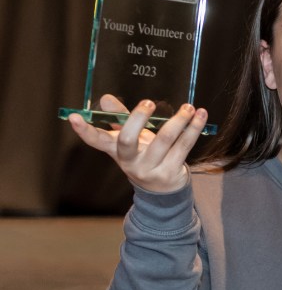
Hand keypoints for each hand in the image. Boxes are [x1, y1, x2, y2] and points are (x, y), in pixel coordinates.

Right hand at [67, 94, 207, 192]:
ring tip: (188, 107)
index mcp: (117, 152)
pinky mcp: (171, 172)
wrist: (164, 191)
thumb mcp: (133, 140)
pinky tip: (201, 115)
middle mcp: (131, 162)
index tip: (74, 117)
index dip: (84, 130)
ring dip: (179, 120)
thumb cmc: (146, 156)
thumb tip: (105, 98)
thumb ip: (121, 118)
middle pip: (128, 140)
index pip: (96, 141)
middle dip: (138, 119)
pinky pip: (184, 146)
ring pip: (164, 140)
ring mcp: (151, 169)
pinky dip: (193, 128)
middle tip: (148, 102)